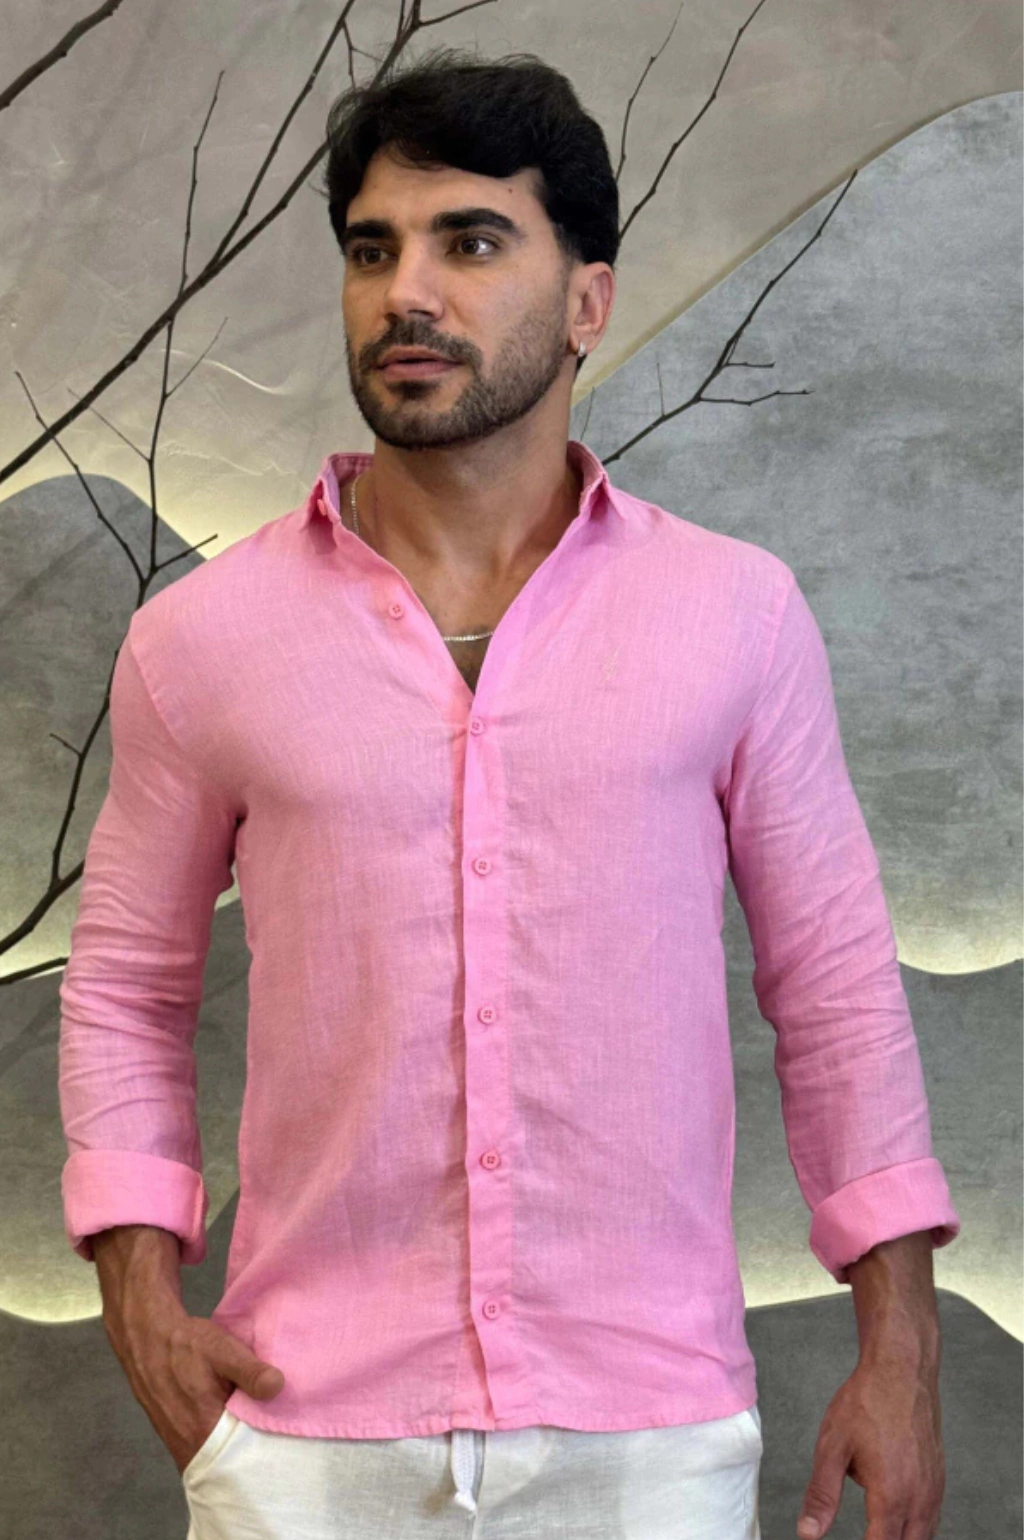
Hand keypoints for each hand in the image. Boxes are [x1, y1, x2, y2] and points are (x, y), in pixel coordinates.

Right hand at [103, 1293, 284, 1474]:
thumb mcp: (224, 1352)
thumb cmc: (185, 1345)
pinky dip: (219, 1434)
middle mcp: (188, 1447)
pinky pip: (203, 1444)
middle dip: (251, 1447)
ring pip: (215, 1452)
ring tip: (257, 1421)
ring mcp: (177, 1442)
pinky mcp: (173, 1433)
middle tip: (275, 1430)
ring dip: (235, 1440)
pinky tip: (233, 1415)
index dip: (263, 1449)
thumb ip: (250, 1372)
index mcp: (203, 1432)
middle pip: (228, 1459)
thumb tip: (278, 1387)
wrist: (147, 1337)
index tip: (283, 1436)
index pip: (241, 1459)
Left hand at [795, 1353, 944, 1539]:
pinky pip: (931, 1519)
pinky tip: (897, 1520)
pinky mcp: (939, 1479)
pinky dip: (915, 1529)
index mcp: (891, 1497)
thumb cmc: (867, 1402)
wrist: (902, 1369)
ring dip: (900, 1538)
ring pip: (923, 1537)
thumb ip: (821, 1495)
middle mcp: (919, 1499)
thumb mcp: (833, 1446)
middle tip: (863, 1534)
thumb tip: (808, 1533)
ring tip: (875, 1530)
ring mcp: (933, 1490)